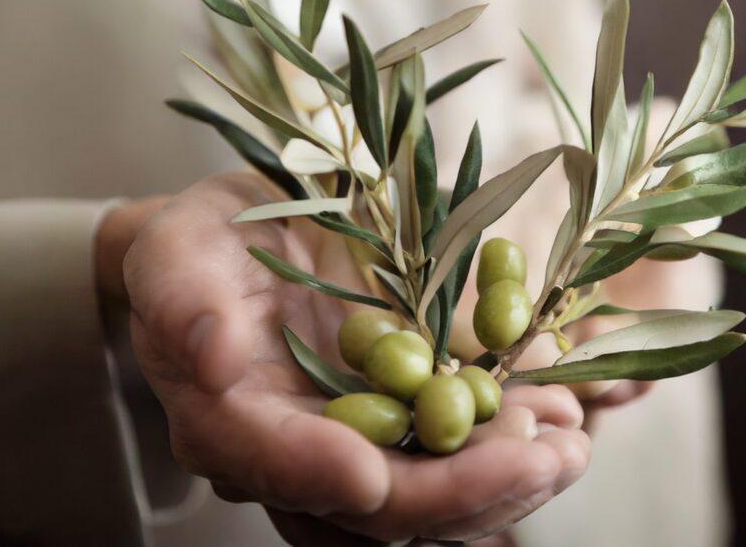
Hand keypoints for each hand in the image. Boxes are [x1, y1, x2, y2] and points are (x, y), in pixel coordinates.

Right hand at [123, 172, 589, 543]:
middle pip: (376, 506)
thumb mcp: (175, 248)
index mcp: (229, 423)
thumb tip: (210, 356)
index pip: (273, 467)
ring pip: (433, 490)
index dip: (320, 474)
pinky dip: (514, 438)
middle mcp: (299, 452)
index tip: (372, 471)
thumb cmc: (200, 242)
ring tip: (571, 443)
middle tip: (541, 461)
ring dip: (506, 477)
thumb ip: (180, 299)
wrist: (245, 238)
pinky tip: (566, 414)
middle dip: (460, 493)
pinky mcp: (405, 413)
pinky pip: (463, 447)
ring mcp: (359, 438)